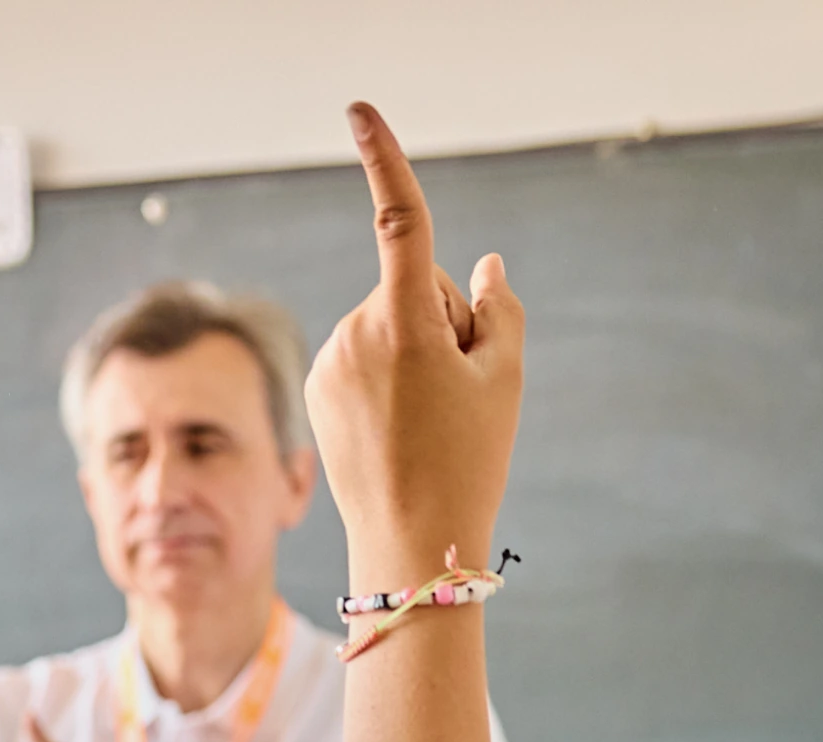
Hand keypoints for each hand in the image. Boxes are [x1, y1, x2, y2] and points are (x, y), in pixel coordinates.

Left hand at [306, 104, 523, 583]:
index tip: (360, 112)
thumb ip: (498, 311)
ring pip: (388, 327)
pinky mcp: (319, 387)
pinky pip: (363, 358)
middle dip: (443, 325)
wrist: (412, 548)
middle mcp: (357, 330)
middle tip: (461, 398)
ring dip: (415, 358)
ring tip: (429, 426)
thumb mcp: (504, 384)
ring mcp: (332, 359)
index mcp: (405, 322)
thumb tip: (482, 266)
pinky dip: (386, 381)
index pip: (401, 224)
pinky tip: (399, 432)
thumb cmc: (468, 465)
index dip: (385, 162)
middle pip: (415, 290)